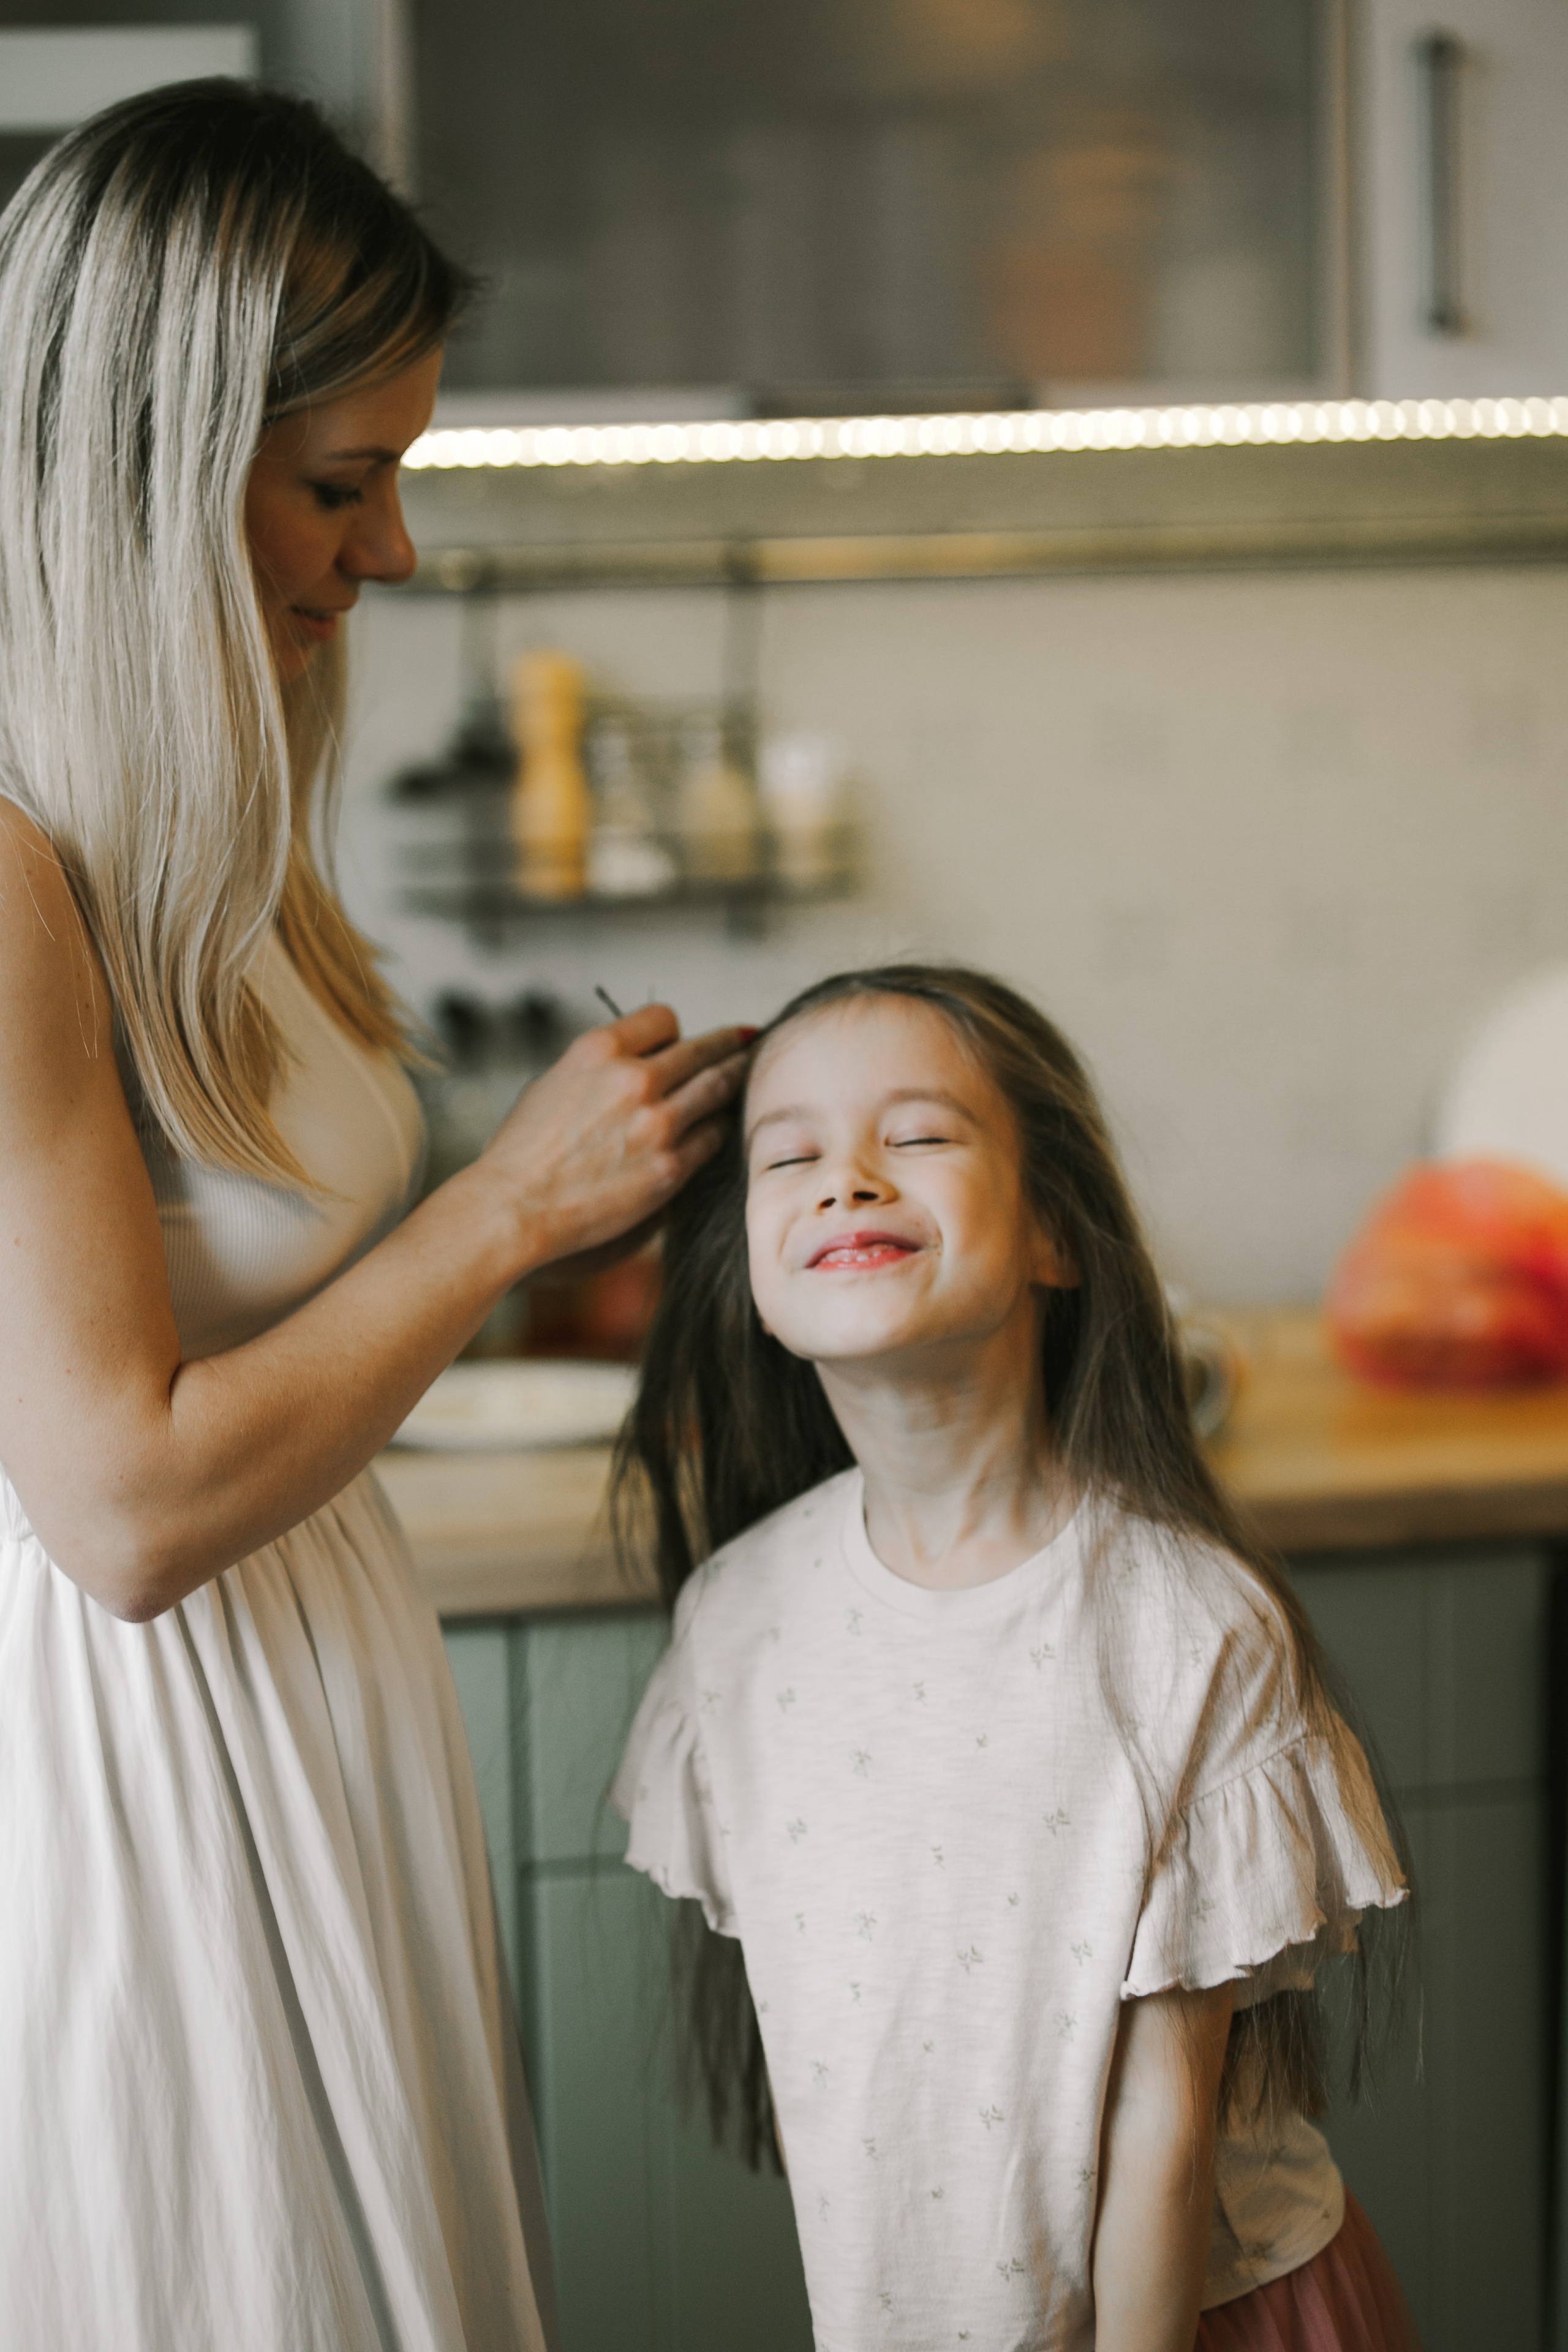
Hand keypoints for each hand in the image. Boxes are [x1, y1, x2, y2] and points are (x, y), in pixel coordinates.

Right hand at [472, 1006, 748, 1274]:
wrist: (516, 1206)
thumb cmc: (524, 1150)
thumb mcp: (554, 1082)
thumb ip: (601, 1066)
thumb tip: (640, 1061)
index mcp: (599, 1049)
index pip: (664, 1019)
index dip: (675, 1030)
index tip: (683, 1038)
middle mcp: (633, 1079)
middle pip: (703, 1049)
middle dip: (730, 1043)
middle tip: (748, 1040)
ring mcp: (656, 1124)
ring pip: (717, 1089)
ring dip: (735, 1079)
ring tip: (748, 1073)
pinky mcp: (669, 1167)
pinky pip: (711, 1138)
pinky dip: (718, 1128)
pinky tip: (723, 1125)